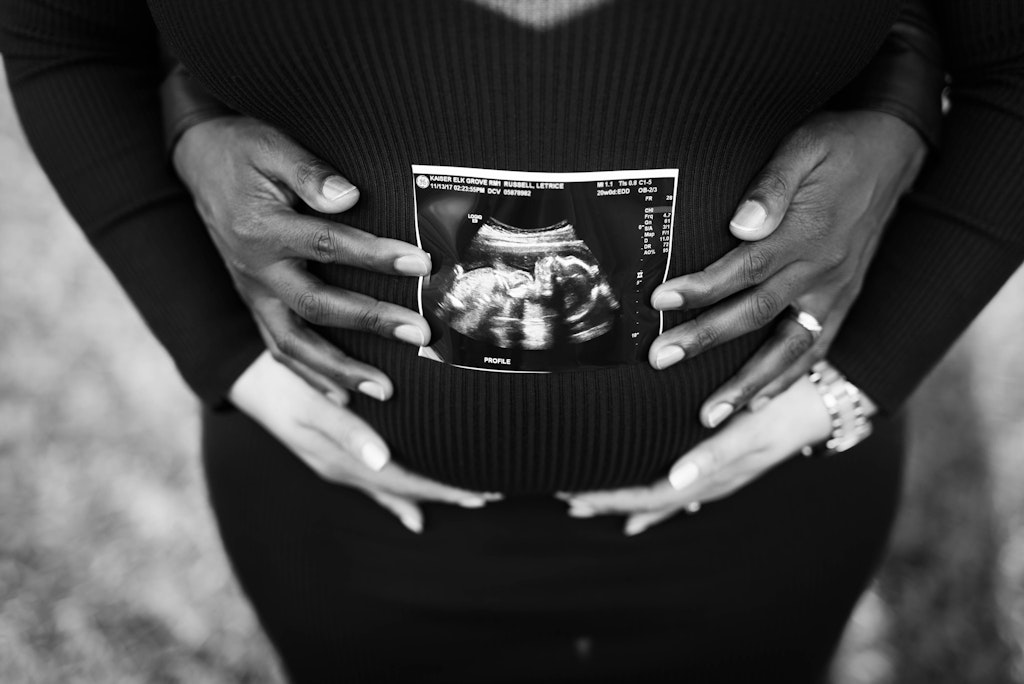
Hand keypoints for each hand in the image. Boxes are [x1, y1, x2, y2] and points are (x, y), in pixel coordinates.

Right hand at [174, 116, 431, 400]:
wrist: (195, 159)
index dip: (377, 256)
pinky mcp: (253, 303)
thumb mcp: (271, 145)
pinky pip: (278, 349)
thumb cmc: (242, 149)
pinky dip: (310, 377)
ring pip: (294, 344)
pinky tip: (342, 397)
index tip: (421, 264)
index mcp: (262, 228)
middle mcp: (256, 269)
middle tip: (420, 334)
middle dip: (372, 322)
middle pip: (317, 306)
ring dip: (340, 371)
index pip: (329, 245)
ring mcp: (252, 292)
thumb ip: (309, 172)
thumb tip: (348, 197)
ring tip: (386, 391)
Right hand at [229, 351, 498, 532]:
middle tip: (492, 494)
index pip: (406, 482)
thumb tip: (381, 460)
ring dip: (427, 493)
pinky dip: (397, 497)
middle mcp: (342, 469)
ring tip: (465, 500)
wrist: (242, 371)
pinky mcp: (332, 451)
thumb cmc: (280, 379)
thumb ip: (344, 430)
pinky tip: (413, 516)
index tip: (485, 491)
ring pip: (392, 487)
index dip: (445, 488)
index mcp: (341, 460)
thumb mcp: (309, 403)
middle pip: (404, 488)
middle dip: (447, 491)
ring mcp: (336, 463)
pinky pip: (373, 482)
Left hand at [559, 374, 834, 535]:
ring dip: (627, 498)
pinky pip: (684, 487)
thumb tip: (675, 484)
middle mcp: (710, 481)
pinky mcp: (725, 460)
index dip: (609, 499)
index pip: (647, 498)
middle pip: (649, 500)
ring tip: (591, 499)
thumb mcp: (750, 430)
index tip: (572, 494)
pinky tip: (647, 504)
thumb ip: (714, 457)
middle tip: (566, 498)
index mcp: (710, 476)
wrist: (828, 397)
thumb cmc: (785, 408)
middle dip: (608, 500)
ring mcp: (719, 474)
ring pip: (663, 494)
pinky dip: (659, 497)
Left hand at [648, 110, 926, 426]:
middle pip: (755, 314)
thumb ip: (772, 186)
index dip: (699, 288)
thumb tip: (740, 225)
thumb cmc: (840, 145)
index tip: (659, 300)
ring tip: (710, 415)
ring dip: (748, 383)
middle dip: (705, 339)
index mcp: (807, 233)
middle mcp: (822, 270)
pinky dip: (789, 379)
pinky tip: (761, 402)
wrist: (897, 148)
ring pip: (789, 348)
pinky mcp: (844, 298)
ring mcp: (835, 290)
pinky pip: (816, 348)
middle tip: (660, 359)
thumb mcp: (804, 146)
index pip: (743, 269)